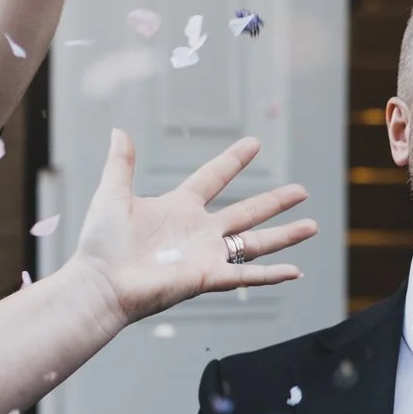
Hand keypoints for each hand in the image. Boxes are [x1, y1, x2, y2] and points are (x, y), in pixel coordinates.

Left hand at [68, 132, 314, 325]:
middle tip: (302, 190)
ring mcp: (206, 255)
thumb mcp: (113, 195)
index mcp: (179, 208)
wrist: (99, 283)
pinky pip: (246, 275)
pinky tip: (296, 272)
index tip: (254, 143)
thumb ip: (121, 164)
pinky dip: (271, 275)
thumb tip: (119, 130)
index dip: (233, 161)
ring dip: (285, 235)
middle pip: (246, 213)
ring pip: (256, 243)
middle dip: (275, 201)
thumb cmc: (102, 243)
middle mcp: (199, 231)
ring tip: (313, 226)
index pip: (212, 178)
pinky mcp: (208, 277)